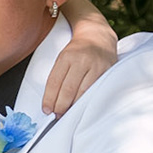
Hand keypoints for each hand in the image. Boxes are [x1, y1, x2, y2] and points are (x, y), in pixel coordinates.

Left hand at [42, 0, 116, 114]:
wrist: (98, 36)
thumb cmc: (76, 50)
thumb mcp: (62, 56)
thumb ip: (57, 75)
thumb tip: (50, 101)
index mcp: (67, 56)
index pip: (55, 81)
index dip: (49, 98)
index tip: (46, 110)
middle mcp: (81, 61)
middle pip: (68, 89)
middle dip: (60, 106)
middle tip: (56, 116)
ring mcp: (96, 66)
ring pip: (83, 92)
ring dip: (73, 107)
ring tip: (66, 114)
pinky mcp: (107, 71)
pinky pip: (95, 90)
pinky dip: (86, 101)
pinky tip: (81, 108)